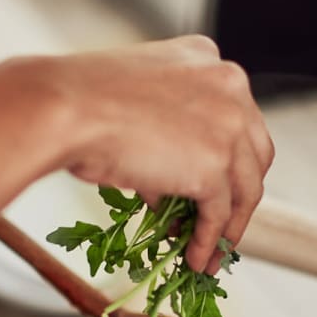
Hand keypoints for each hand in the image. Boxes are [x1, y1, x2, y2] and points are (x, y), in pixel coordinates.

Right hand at [47, 35, 273, 272]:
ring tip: (209, 254)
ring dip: (228, 227)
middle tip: (218, 225)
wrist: (63, 109)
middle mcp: (229, 84)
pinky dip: (210, 240)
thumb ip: (166, 134)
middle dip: (237, 195)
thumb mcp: (136, 105)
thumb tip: (172, 188)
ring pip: (245, 188)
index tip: (218, 189)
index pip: (236, 118)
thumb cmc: (79, 102)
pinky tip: (197, 258)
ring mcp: (228, 124)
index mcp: (207, 57)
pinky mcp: (216, 162)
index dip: (229, 160)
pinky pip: (220, 213)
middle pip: (254, 154)